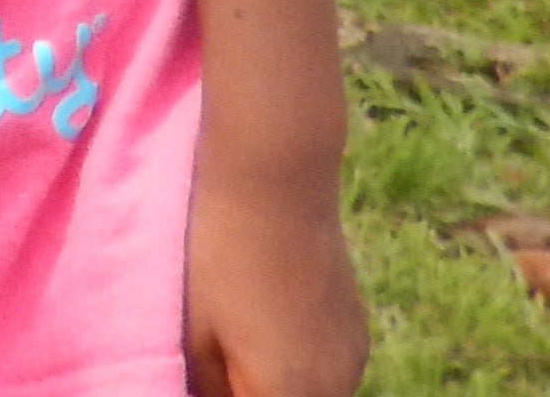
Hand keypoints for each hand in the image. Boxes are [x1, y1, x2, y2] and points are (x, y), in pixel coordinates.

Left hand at [185, 164, 367, 396]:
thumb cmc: (219, 251)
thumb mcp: (192, 329)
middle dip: (246, 392)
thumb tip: (202, 396)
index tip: (201, 376)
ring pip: (311, 395)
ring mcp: (353, 357)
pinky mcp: (357, 328)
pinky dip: (296, 366)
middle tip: (210, 364)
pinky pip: (326, 370)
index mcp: (292, 394)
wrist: (276, 175)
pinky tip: (262, 326)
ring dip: (274, 385)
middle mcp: (336, 387)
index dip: (218, 395)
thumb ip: (204, 383)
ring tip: (232, 343)